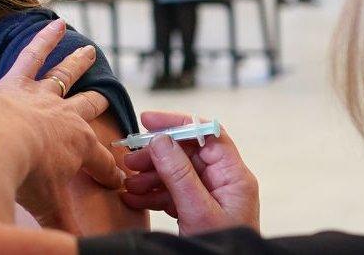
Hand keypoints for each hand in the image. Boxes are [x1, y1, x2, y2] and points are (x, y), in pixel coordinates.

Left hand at [0, 19, 122, 231]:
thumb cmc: (22, 179)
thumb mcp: (47, 208)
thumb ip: (61, 228)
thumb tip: (73, 250)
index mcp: (79, 147)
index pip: (102, 164)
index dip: (111, 174)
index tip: (119, 181)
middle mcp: (66, 117)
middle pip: (87, 110)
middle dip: (97, 107)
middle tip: (105, 101)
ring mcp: (41, 96)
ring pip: (65, 75)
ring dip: (77, 63)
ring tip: (89, 51)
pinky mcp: (15, 82)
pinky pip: (32, 55)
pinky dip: (44, 39)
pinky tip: (55, 22)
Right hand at [121, 111, 258, 235]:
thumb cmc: (222, 249)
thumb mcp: (197, 210)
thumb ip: (179, 174)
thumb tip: (161, 140)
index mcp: (234, 176)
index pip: (207, 134)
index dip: (178, 123)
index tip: (148, 121)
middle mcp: (225, 182)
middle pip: (188, 153)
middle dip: (157, 155)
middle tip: (130, 158)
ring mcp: (212, 197)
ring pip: (177, 174)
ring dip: (151, 176)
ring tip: (128, 183)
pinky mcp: (200, 211)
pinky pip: (175, 193)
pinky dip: (154, 194)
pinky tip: (135, 199)